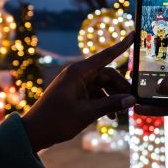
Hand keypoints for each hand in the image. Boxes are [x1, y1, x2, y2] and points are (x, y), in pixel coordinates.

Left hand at [22, 33, 135, 151]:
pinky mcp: (75, 93)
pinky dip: (104, 102)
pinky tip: (110, 116)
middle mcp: (78, 74)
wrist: (33, 132)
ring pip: (102, 85)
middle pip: (107, 74)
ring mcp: (76, 83)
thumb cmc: (56, 120)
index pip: (106, 55)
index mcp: (78, 71)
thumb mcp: (87, 113)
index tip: (133, 34)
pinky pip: (95, 93)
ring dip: (113, 97)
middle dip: (120, 87)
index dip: (121, 45)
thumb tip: (132, 100)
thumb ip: (111, 104)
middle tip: (132, 101)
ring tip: (121, 113)